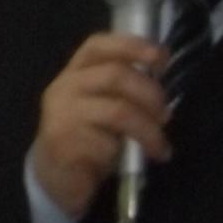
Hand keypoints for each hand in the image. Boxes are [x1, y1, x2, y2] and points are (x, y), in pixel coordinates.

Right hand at [28, 32, 171, 217]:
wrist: (57, 177)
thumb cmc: (89, 136)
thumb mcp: (106, 105)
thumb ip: (124, 89)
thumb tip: (160, 80)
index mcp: (75, 72)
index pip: (98, 45)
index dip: (132, 45)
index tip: (162, 57)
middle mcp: (64, 88)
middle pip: (115, 75)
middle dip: (150, 94)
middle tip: (166, 115)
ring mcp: (60, 116)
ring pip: (117, 111)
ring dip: (147, 130)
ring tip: (159, 147)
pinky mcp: (62, 145)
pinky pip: (106, 144)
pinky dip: (126, 153)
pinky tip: (129, 162)